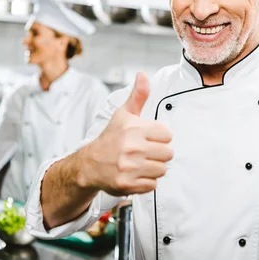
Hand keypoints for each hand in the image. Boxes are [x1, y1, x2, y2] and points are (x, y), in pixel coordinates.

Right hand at [78, 72, 172, 195]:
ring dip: (155, 168)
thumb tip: (143, 75)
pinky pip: (153, 184)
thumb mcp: (123, 114)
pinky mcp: (127, 184)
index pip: (167, 134)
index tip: (149, 138)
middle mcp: (132, 148)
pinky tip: (137, 174)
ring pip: (162, 169)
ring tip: (142, 163)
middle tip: (146, 152)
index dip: (160, 137)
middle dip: (159, 153)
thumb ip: (138, 95)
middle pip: (168, 153)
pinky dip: (147, 181)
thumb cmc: (110, 138)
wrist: (90, 164)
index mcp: (133, 129)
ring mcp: (129, 167)